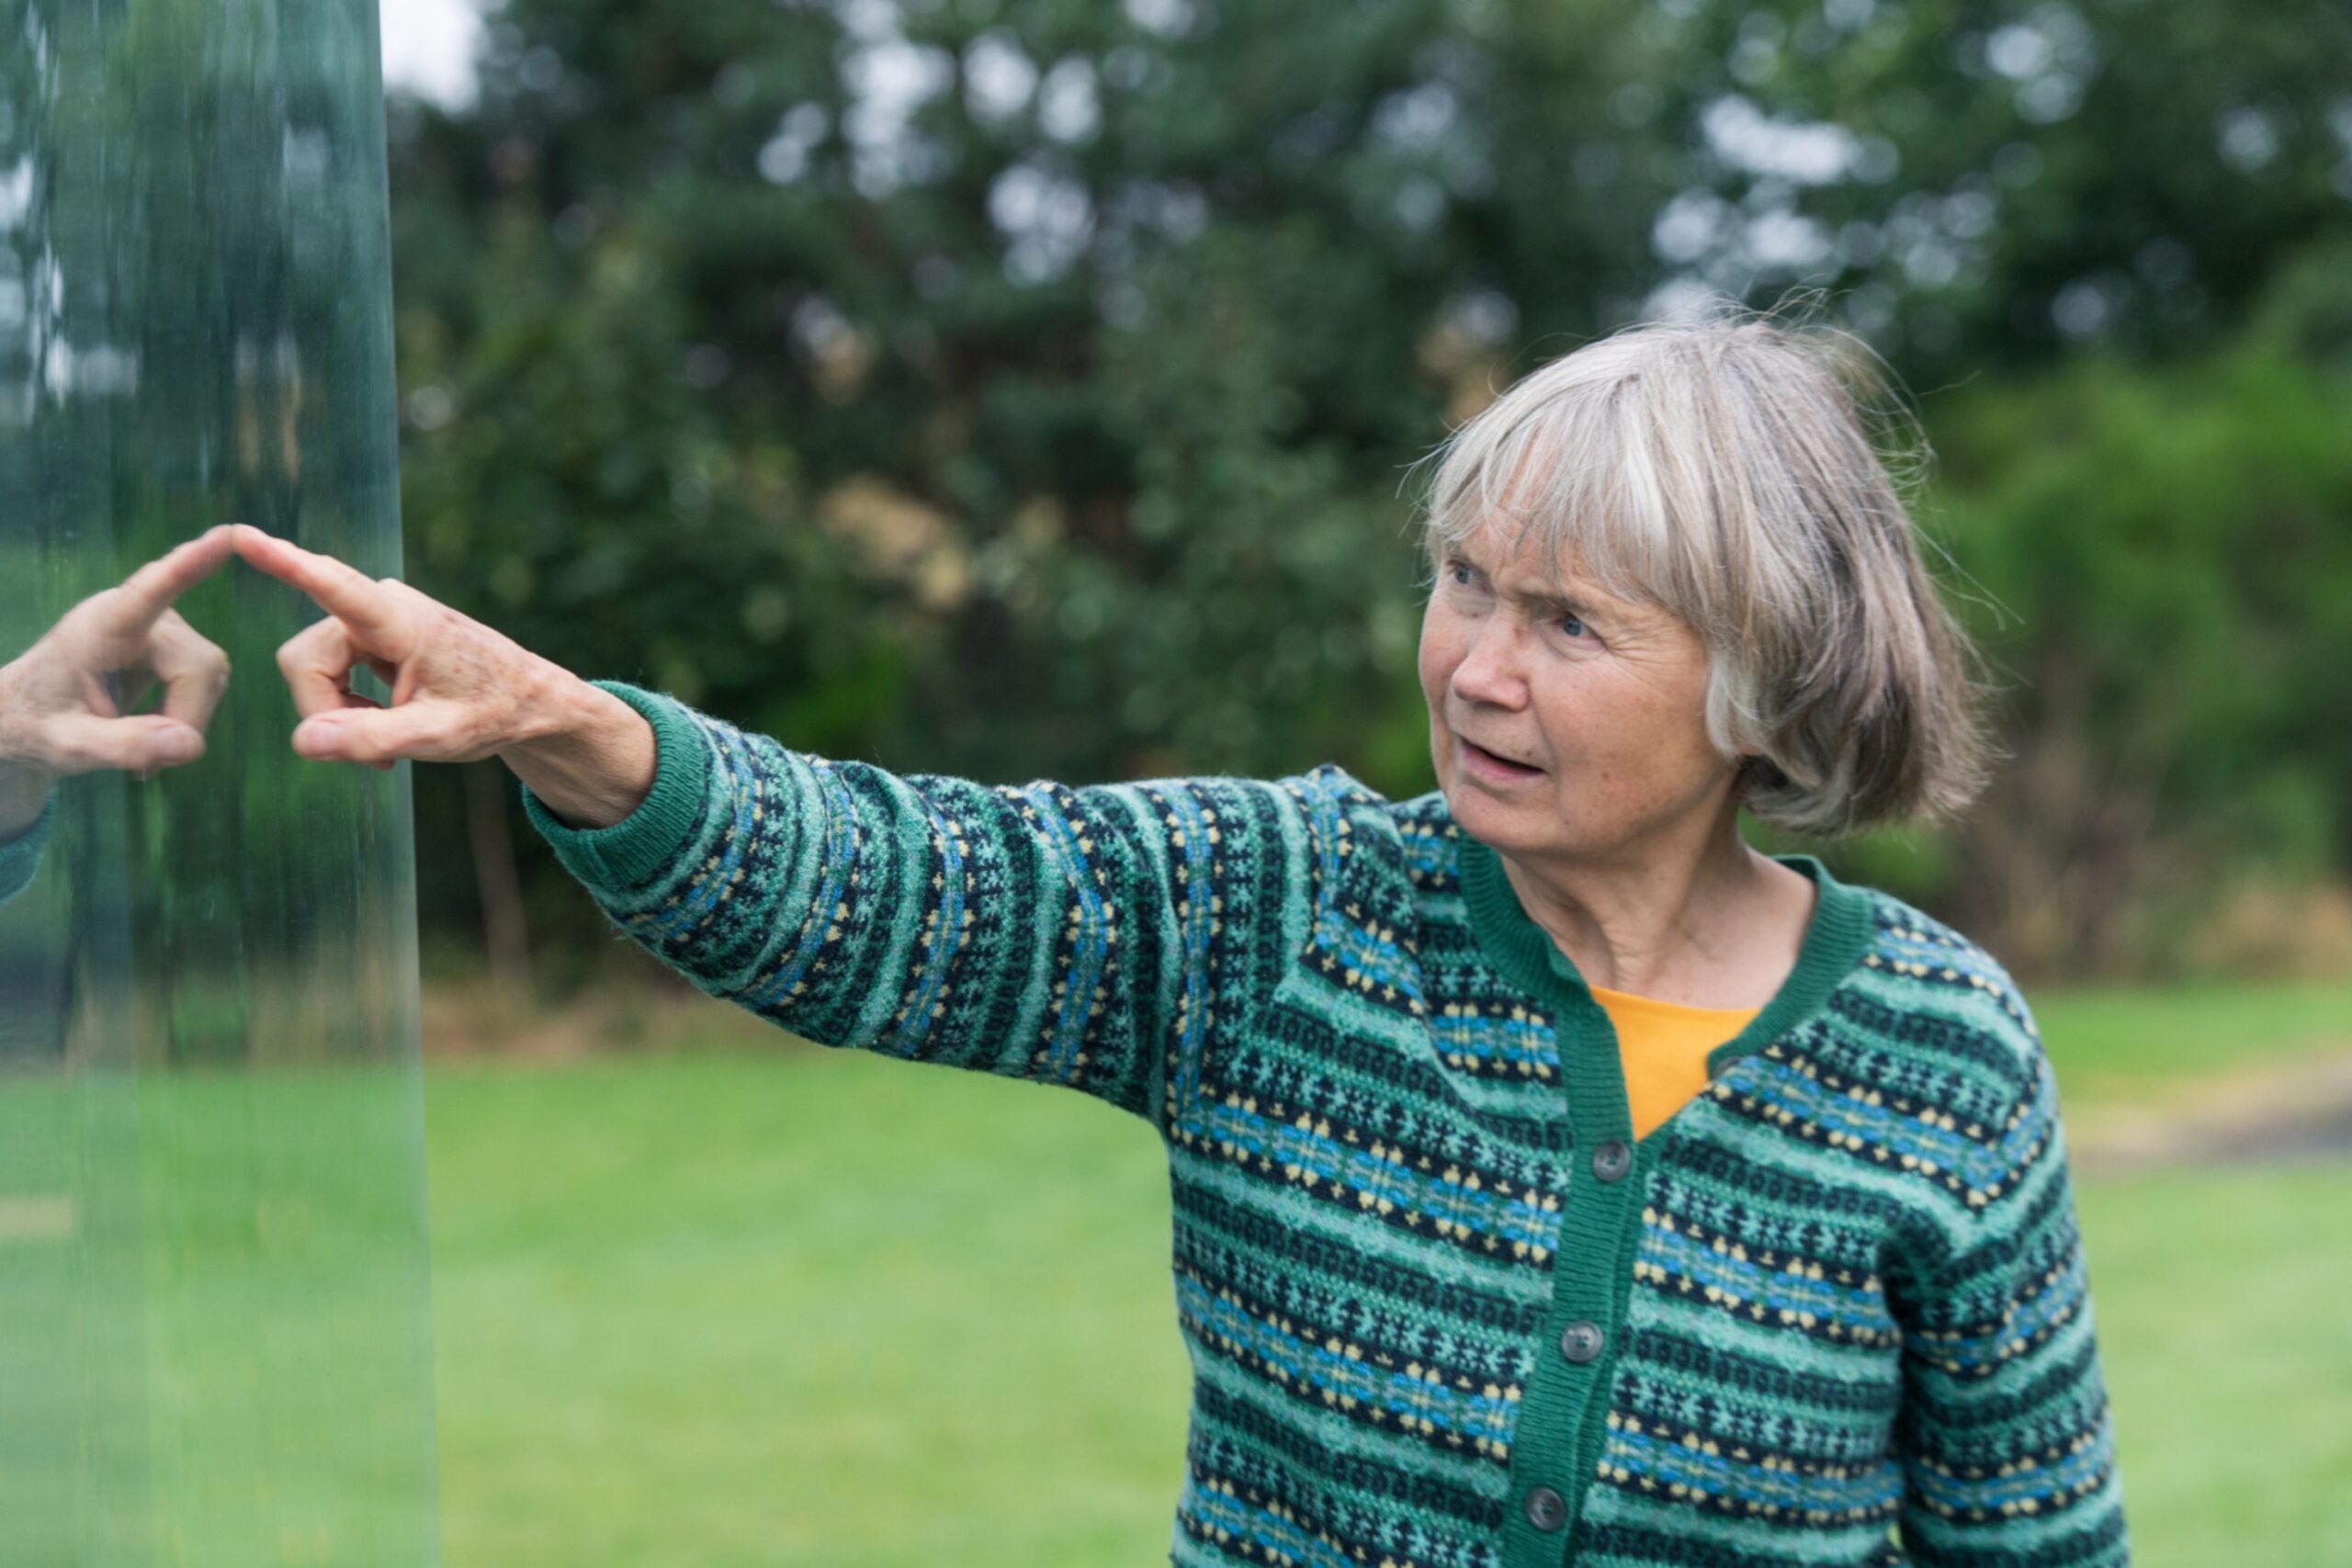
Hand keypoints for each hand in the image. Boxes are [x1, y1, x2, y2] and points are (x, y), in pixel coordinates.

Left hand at [0, 525, 236, 782]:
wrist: (27, 718)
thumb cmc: (36, 727)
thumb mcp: (68, 748)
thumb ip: (123, 746)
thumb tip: (191, 745)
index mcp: (98, 627)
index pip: (149, 593)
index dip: (189, 567)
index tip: (227, 535)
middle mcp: (137, 616)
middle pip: (201, 664)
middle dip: (186, 717)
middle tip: (146, 765)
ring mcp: (160, 626)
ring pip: (211, 674)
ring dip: (187, 718)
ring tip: (142, 749)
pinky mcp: (173, 642)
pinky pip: (206, 678)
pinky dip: (188, 713)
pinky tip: (154, 732)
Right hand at [228, 523, 573, 769]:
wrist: (529, 701)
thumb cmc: (493, 713)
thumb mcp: (437, 737)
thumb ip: (371, 739)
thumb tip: (304, 741)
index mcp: (400, 620)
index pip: (331, 586)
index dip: (282, 563)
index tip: (239, 533)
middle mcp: (380, 606)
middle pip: (305, 661)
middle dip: (327, 712)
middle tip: (378, 757)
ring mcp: (373, 616)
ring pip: (312, 670)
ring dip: (340, 713)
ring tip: (389, 743)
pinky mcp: (371, 631)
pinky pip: (329, 671)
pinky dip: (348, 706)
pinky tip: (386, 725)